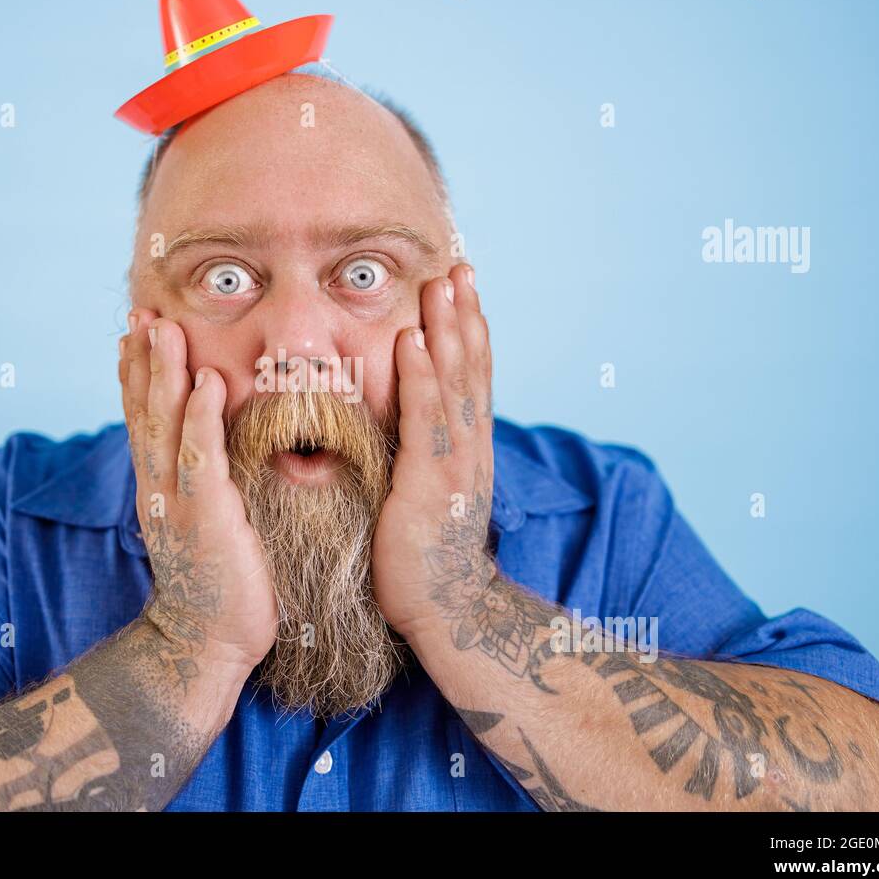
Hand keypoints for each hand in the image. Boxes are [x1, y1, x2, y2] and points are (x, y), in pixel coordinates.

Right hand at [119, 310, 277, 675]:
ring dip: (164, 373)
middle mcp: (158, 487)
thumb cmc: (217, 585)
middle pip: (145, 412)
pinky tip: (205, 382)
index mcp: (158, 488)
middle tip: (141, 313)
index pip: (143, 421)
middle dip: (142, 360)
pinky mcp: (206, 517)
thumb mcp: (204, 525)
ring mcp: (177, 501)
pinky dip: (201, 417)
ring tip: (164, 327)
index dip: (136, 375)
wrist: (204, 644)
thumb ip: (204, 487)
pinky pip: (201, 457)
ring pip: (165, 425)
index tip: (134, 333)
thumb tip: (213, 455)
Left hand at [372, 264, 496, 638]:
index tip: (464, 289)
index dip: (470, 331)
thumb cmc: (427, 559)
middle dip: (464, 315)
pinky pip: (425, 420)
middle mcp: (470, 448)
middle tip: (459, 266)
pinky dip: (420, 377)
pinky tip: (414, 341)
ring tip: (441, 284)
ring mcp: (454, 463)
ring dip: (447, 330)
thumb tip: (406, 434)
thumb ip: (423, 460)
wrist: (449, 612)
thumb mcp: (429, 498)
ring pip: (453, 383)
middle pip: (470, 368)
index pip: (472, 378)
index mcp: (468, 450)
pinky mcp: (430, 483)